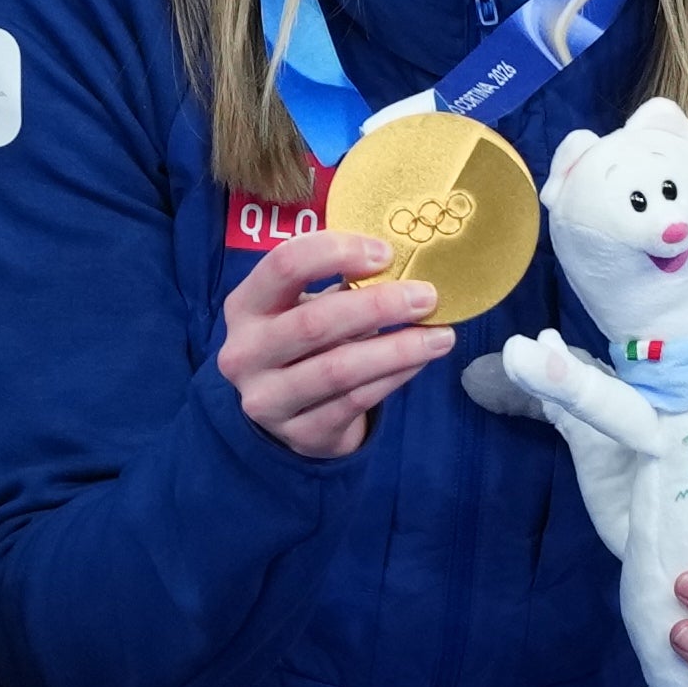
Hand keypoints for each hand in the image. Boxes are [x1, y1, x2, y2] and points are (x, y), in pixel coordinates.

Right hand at [217, 227, 446, 459]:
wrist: (289, 413)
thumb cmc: (306, 341)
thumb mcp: (305, 305)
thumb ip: (341, 282)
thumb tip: (406, 261)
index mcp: (246, 306)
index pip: (284, 265)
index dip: (337, 252)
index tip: (386, 253)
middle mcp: (246, 353)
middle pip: (314, 323)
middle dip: (378, 306)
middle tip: (426, 297)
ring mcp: (267, 399)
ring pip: (339, 369)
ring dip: (397, 349)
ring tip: (441, 335)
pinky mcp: (299, 434)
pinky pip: (355, 401)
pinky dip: (394, 378)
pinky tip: (420, 361)